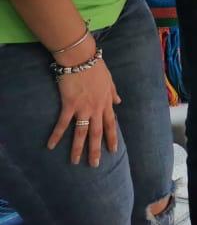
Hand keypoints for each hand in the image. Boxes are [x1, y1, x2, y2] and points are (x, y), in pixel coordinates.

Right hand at [48, 50, 120, 165]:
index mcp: (105, 103)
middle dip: (96, 150)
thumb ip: (113, 93)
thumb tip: (118, 102)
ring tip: (75, 162)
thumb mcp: (109, 80)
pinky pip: (62, 124)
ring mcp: (83, 108)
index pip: (111, 124)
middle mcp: (96, 109)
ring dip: (78, 148)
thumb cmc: (96, 67)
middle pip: (97, 133)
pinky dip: (56, 135)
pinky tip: (50, 146)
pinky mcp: (69, 105)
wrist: (82, 59)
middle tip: (95, 164)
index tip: (113, 150)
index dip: (112, 137)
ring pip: (81, 133)